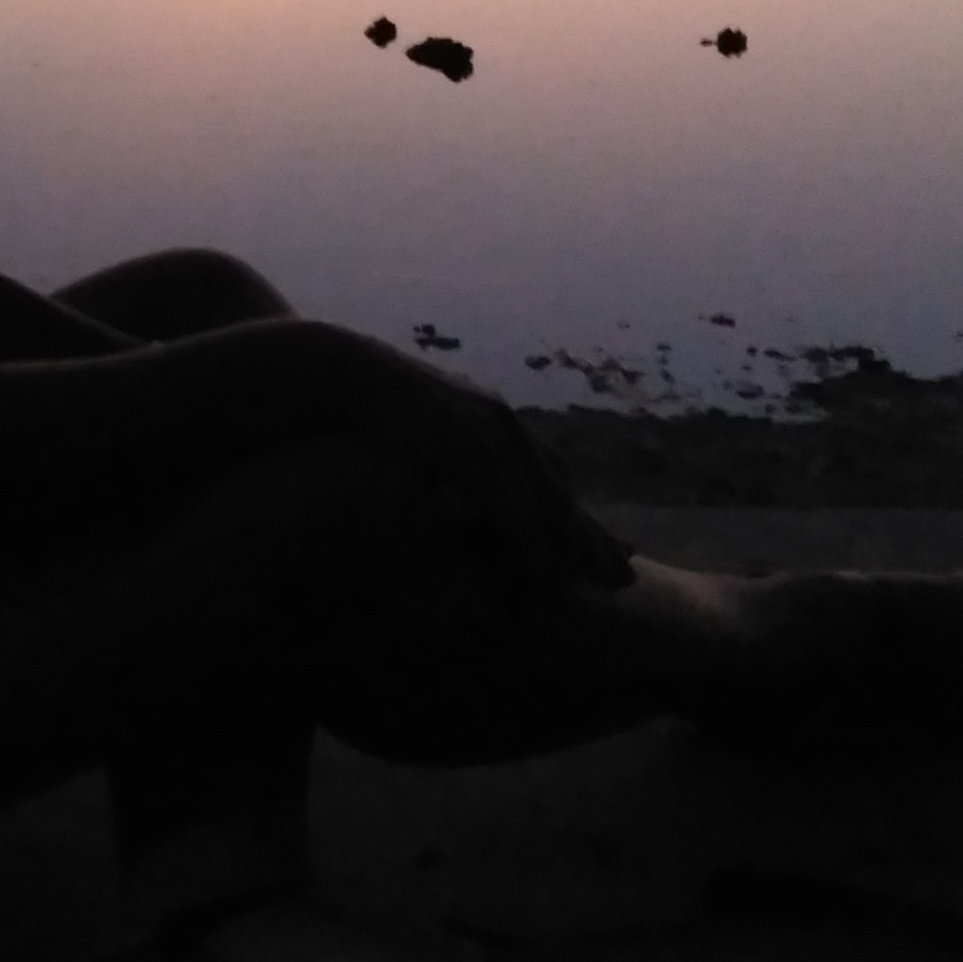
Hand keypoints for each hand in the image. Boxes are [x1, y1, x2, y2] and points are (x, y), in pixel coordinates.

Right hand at [318, 330, 605, 581]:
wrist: (340, 371)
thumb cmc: (375, 408)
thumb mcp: (427, 435)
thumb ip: (453, 462)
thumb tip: (460, 503)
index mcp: (497, 419)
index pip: (554, 477)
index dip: (581, 519)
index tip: (611, 553)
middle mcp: (502, 421)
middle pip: (560, 490)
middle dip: (590, 537)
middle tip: (623, 578)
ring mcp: (484, 430)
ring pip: (538, 499)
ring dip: (558, 548)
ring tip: (572, 590)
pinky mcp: (462, 443)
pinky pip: (503, 500)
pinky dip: (521, 538)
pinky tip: (529, 569)